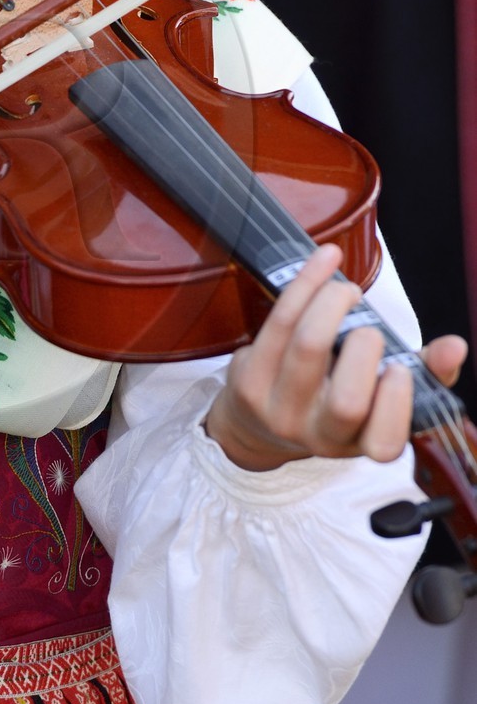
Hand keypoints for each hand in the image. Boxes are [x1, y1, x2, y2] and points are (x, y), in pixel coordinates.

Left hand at [205, 243, 467, 471]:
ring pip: (308, 348)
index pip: (383, 442)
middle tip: (368, 327)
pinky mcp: (247, 381)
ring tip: (347, 290)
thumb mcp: (381, 394)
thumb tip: (454, 346)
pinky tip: (327, 261)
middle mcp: (317, 435)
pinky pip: (278, 322)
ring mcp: (278, 410)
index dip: (396, 405)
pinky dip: (306, 283)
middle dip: (365, 349)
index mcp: (359, 443)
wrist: (257, 421)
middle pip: (346, 401)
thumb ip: (425, 372)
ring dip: (333, 303)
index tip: (398, 368)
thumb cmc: (336, 396)